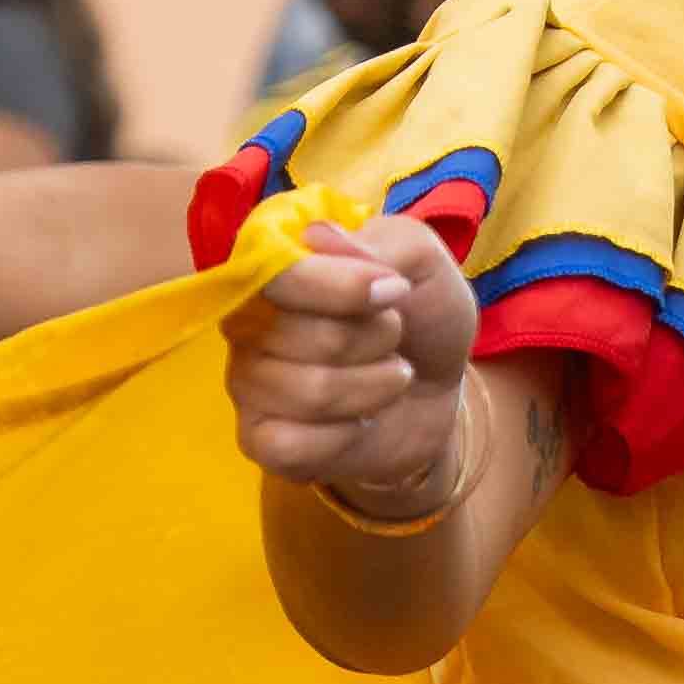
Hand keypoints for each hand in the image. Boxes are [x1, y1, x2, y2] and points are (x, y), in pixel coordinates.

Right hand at [227, 213, 482, 516]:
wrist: (436, 388)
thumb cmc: (419, 315)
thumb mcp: (422, 261)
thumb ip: (380, 241)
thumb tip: (318, 239)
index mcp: (275, 265)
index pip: (278, 273)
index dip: (341, 288)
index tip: (397, 292)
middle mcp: (247, 319)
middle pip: (297, 335)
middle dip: (372, 339)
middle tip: (394, 337)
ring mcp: (247, 380)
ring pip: (306, 392)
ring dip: (371, 387)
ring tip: (391, 376)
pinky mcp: (259, 438)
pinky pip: (288, 444)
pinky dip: (343, 436)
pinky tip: (359, 422)